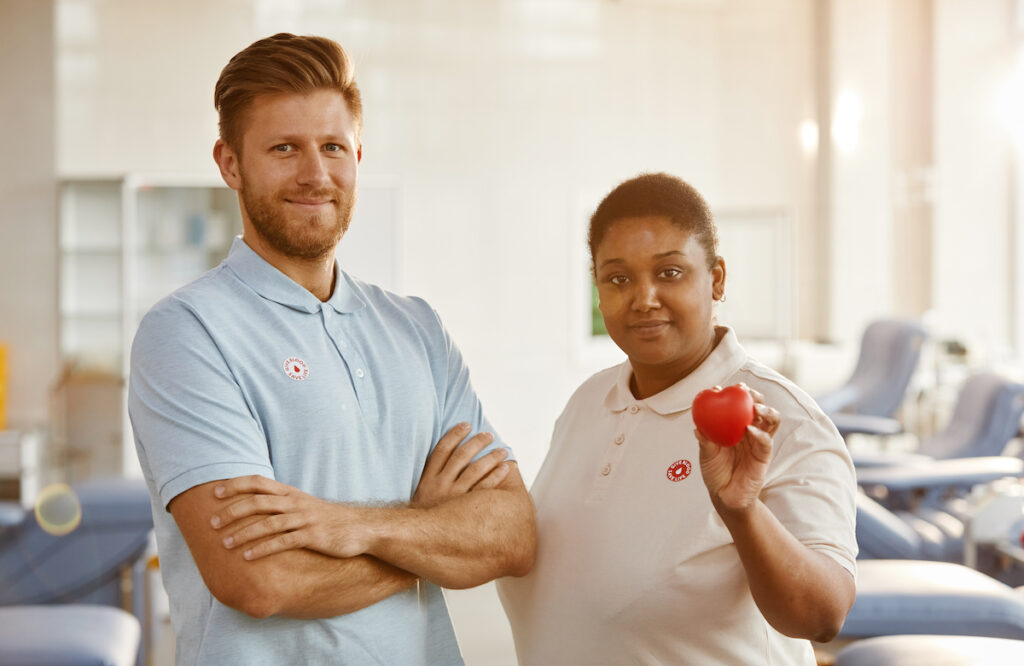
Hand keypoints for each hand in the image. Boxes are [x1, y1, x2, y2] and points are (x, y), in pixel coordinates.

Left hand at [210, 475, 369, 560]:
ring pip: (268, 523)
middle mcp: (294, 502)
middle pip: (258, 501)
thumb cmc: (326, 519)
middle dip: (232, 511)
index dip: (235, 485)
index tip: (214, 492)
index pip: (258, 482)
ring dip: (243, 533)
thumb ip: (280, 504)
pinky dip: (263, 549)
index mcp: (290, 493)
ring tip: (225, 544)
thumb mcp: (302, 505)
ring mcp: (304, 519)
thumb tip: (252, 506)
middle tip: (212, 523)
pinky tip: (248, 557)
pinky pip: (283, 542)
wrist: (359, 528)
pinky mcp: (312, 536)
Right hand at [412, 422, 509, 506]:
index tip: (466, 425)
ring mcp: (453, 497)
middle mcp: (440, 484)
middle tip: (489, 435)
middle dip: (476, 442)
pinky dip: (495, 476)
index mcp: (428, 477)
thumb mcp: (423, 492)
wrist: (419, 540)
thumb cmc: (425, 514)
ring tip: (502, 451)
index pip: (441, 449)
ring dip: (490, 457)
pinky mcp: (465, 509)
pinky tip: (504, 468)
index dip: (454, 434)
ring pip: (474, 470)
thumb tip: (448, 457)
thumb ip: (433, 475)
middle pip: (461, 456)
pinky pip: (484, 489)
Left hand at [695, 384, 779, 513]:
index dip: (732, 394)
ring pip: (771, 420)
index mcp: (735, 425)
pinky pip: (766, 441)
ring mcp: (758, 441)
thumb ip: (705, 442)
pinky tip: (750, 430)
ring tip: (755, 408)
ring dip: (765, 410)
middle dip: (754, 396)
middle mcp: (749, 430)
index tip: (720, 387)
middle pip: (758, 406)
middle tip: (744, 392)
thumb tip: (697, 428)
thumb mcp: (706, 455)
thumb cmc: (714, 472)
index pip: (738, 404)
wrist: (725, 496)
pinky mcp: (764, 455)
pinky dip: (760, 434)